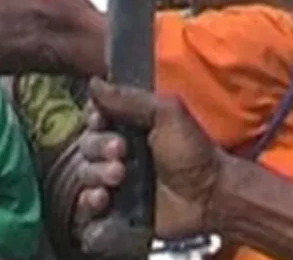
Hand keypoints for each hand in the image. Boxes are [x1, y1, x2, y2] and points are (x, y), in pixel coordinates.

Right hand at [76, 79, 221, 243]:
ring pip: (84, 172)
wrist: (208, 196)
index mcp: (129, 125)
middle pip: (86, 144)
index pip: (95, 116)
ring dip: (95, 172)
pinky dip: (89, 200)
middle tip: (121, 152)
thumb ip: (130, 98)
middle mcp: (117, 150)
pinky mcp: (113, 209)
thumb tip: (94, 83)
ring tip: (118, 176)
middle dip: (98, 146)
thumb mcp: (167, 114)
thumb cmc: (192, 151)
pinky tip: (103, 198)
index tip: (101, 121)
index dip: (94, 118)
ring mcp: (114, 181)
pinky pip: (86, 204)